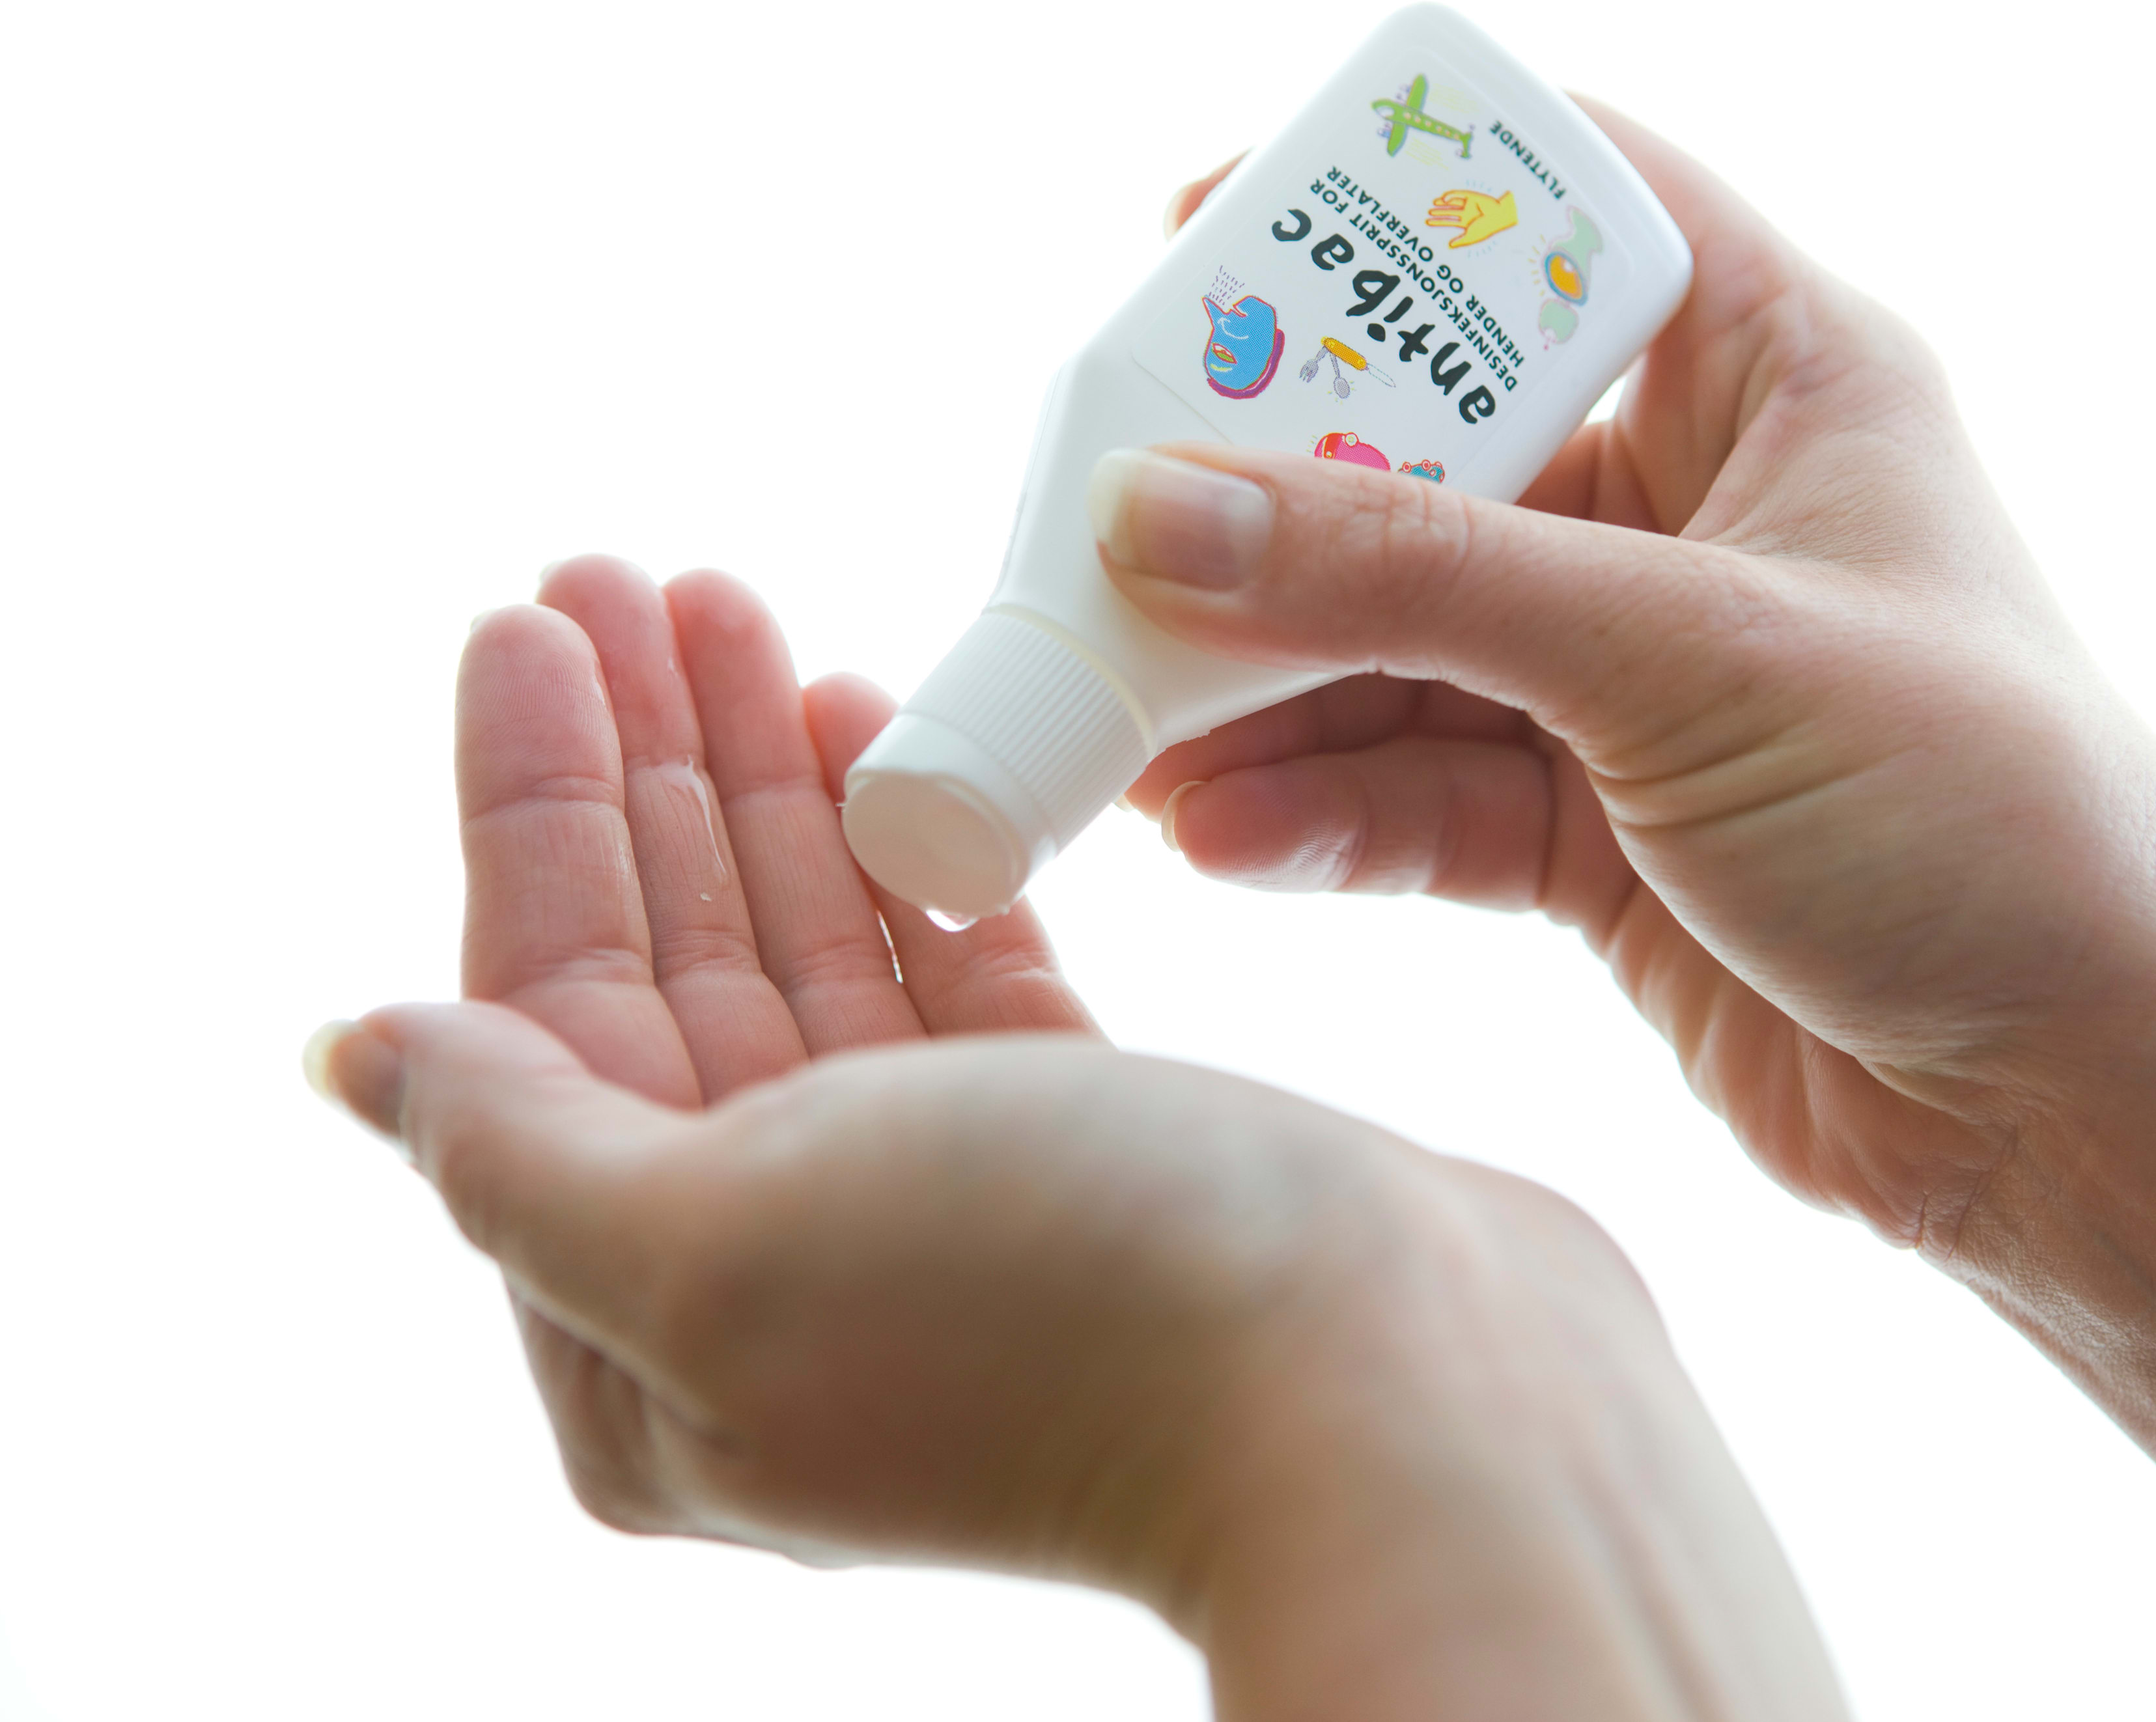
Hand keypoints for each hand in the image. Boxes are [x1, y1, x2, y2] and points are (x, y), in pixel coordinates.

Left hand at [307, 560, 1848, 1720]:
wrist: (1407, 1406)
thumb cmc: (1065, 1316)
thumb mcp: (722, 1244)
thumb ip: (516, 1151)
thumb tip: (353, 1059)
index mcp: (649, 1340)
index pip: (541, 1021)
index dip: (534, 809)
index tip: (531, 620)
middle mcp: (783, 1280)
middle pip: (671, 970)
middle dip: (647, 766)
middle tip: (626, 570)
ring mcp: (939, 1211)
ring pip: (810, 956)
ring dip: (769, 779)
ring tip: (736, 604)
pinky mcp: (1083, 1151)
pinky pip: (951, 975)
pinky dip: (909, 852)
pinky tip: (878, 720)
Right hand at [1130, 104, 2155, 1247]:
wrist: (2088, 1104)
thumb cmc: (1981, 821)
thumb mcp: (1685, 656)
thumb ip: (1413, 581)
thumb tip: (1156, 506)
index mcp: (1781, 378)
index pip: (1568, 215)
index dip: (1393, 212)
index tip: (1203, 245)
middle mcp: (1700, 511)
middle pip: (1433, 455)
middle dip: (1269, 510)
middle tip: (1099, 541)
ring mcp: (1640, 679)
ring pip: (1404, 646)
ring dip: (1266, 691)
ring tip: (1122, 735)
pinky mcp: (1599, 832)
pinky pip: (1424, 791)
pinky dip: (1323, 811)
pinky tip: (1216, 835)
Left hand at [1424, 187, 1519, 248]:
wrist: (1498, 216)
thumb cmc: (1486, 228)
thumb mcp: (1472, 237)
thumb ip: (1461, 241)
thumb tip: (1449, 245)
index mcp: (1465, 223)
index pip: (1449, 222)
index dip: (1438, 222)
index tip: (1428, 222)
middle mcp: (1465, 213)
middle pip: (1449, 212)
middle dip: (1439, 213)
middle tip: (1429, 212)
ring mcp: (1468, 204)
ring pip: (1452, 203)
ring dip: (1443, 203)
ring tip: (1434, 203)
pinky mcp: (1470, 196)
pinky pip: (1458, 195)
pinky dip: (1450, 196)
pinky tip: (1444, 199)